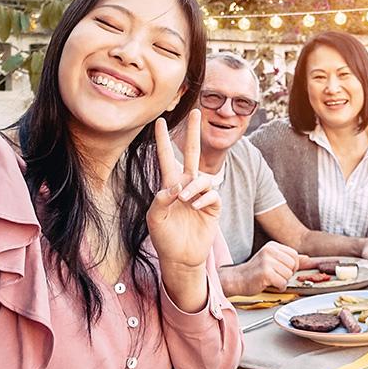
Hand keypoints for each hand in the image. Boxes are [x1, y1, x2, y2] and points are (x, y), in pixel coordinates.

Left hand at [150, 110, 219, 311]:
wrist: (181, 257)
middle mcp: (186, 186)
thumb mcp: (154, 218)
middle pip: (192, 153)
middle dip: (194, 133)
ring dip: (194, 186)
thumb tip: (176, 187)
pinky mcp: (213, 207)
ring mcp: (201, 196)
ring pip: (203, 177)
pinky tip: (197, 207)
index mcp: (169, 186)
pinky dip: (204, 199)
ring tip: (186, 199)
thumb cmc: (164, 238)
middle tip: (196, 111)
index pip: (166, 158)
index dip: (163, 141)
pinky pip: (213, 194)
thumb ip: (160, 200)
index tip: (159, 122)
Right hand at [238, 241, 303, 293]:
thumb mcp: (272, 260)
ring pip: (288, 275)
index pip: (294, 254)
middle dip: (287, 274)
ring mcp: (267, 261)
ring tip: (271, 280)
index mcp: (272, 246)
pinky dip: (279, 287)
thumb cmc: (255, 272)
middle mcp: (269, 251)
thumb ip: (289, 259)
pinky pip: (282, 283)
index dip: (292, 266)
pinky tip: (270, 284)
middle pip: (293, 265)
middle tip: (276, 276)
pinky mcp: (265, 272)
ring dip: (282, 281)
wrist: (237, 280)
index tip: (282, 270)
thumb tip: (307, 258)